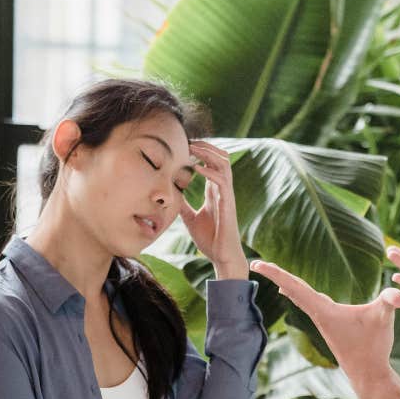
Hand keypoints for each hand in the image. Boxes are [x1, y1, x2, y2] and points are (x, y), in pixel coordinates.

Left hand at [179, 140, 247, 279]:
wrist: (222, 256)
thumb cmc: (210, 240)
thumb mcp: (190, 219)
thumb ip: (184, 205)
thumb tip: (171, 196)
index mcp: (215, 192)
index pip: (211, 164)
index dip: (201, 152)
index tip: (184, 145)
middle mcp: (222, 190)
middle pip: (221, 158)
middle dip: (206, 146)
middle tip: (189, 141)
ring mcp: (227, 196)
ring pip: (224, 164)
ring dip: (209, 153)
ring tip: (193, 149)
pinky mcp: (228, 204)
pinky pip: (222, 181)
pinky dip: (209, 172)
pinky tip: (196, 169)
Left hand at [250, 260, 399, 396]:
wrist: (368, 375)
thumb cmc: (373, 347)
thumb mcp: (384, 318)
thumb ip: (390, 302)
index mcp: (323, 310)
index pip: (295, 285)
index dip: (276, 272)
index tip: (256, 264)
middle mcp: (318, 314)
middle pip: (293, 289)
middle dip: (275, 275)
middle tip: (256, 263)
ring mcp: (323, 321)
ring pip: (300, 298)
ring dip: (288, 285)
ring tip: (274, 276)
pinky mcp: (330, 326)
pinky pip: (310, 304)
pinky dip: (301, 294)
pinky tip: (299, 294)